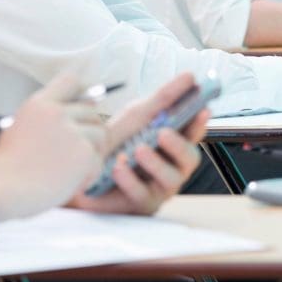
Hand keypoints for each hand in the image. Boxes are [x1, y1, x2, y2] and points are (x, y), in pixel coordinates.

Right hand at [0, 73, 108, 220]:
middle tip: (78, 151)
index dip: (83, 92)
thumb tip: (77, 114)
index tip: (84, 108)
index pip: (71, 80)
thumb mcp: (21, 128)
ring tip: (75, 170)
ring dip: (93, 152)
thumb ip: (46, 118)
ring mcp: (71, 131)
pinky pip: (99, 160)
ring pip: (100, 134)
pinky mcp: (83, 152)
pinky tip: (74, 183)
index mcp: (39, 103)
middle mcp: (57, 112)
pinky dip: (90, 174)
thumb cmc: (6, 167)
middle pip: (92, 110)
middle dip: (90, 130)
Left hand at [70, 73, 207, 215]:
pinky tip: (118, 166)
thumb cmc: (115, 143)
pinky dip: (130, 179)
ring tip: (138, 149)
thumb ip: (164, 98)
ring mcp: (158, 188)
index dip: (200, 122)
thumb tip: (190, 76)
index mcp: (173, 144)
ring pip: (170, 179)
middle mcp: (171, 166)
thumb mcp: (137, 116)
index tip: (202, 109)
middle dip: (180, 145)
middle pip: (190, 159)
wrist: (80, 170)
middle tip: (163, 132)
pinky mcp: (140, 204)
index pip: (193, 132)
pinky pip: (141, 194)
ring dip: (155, 163)